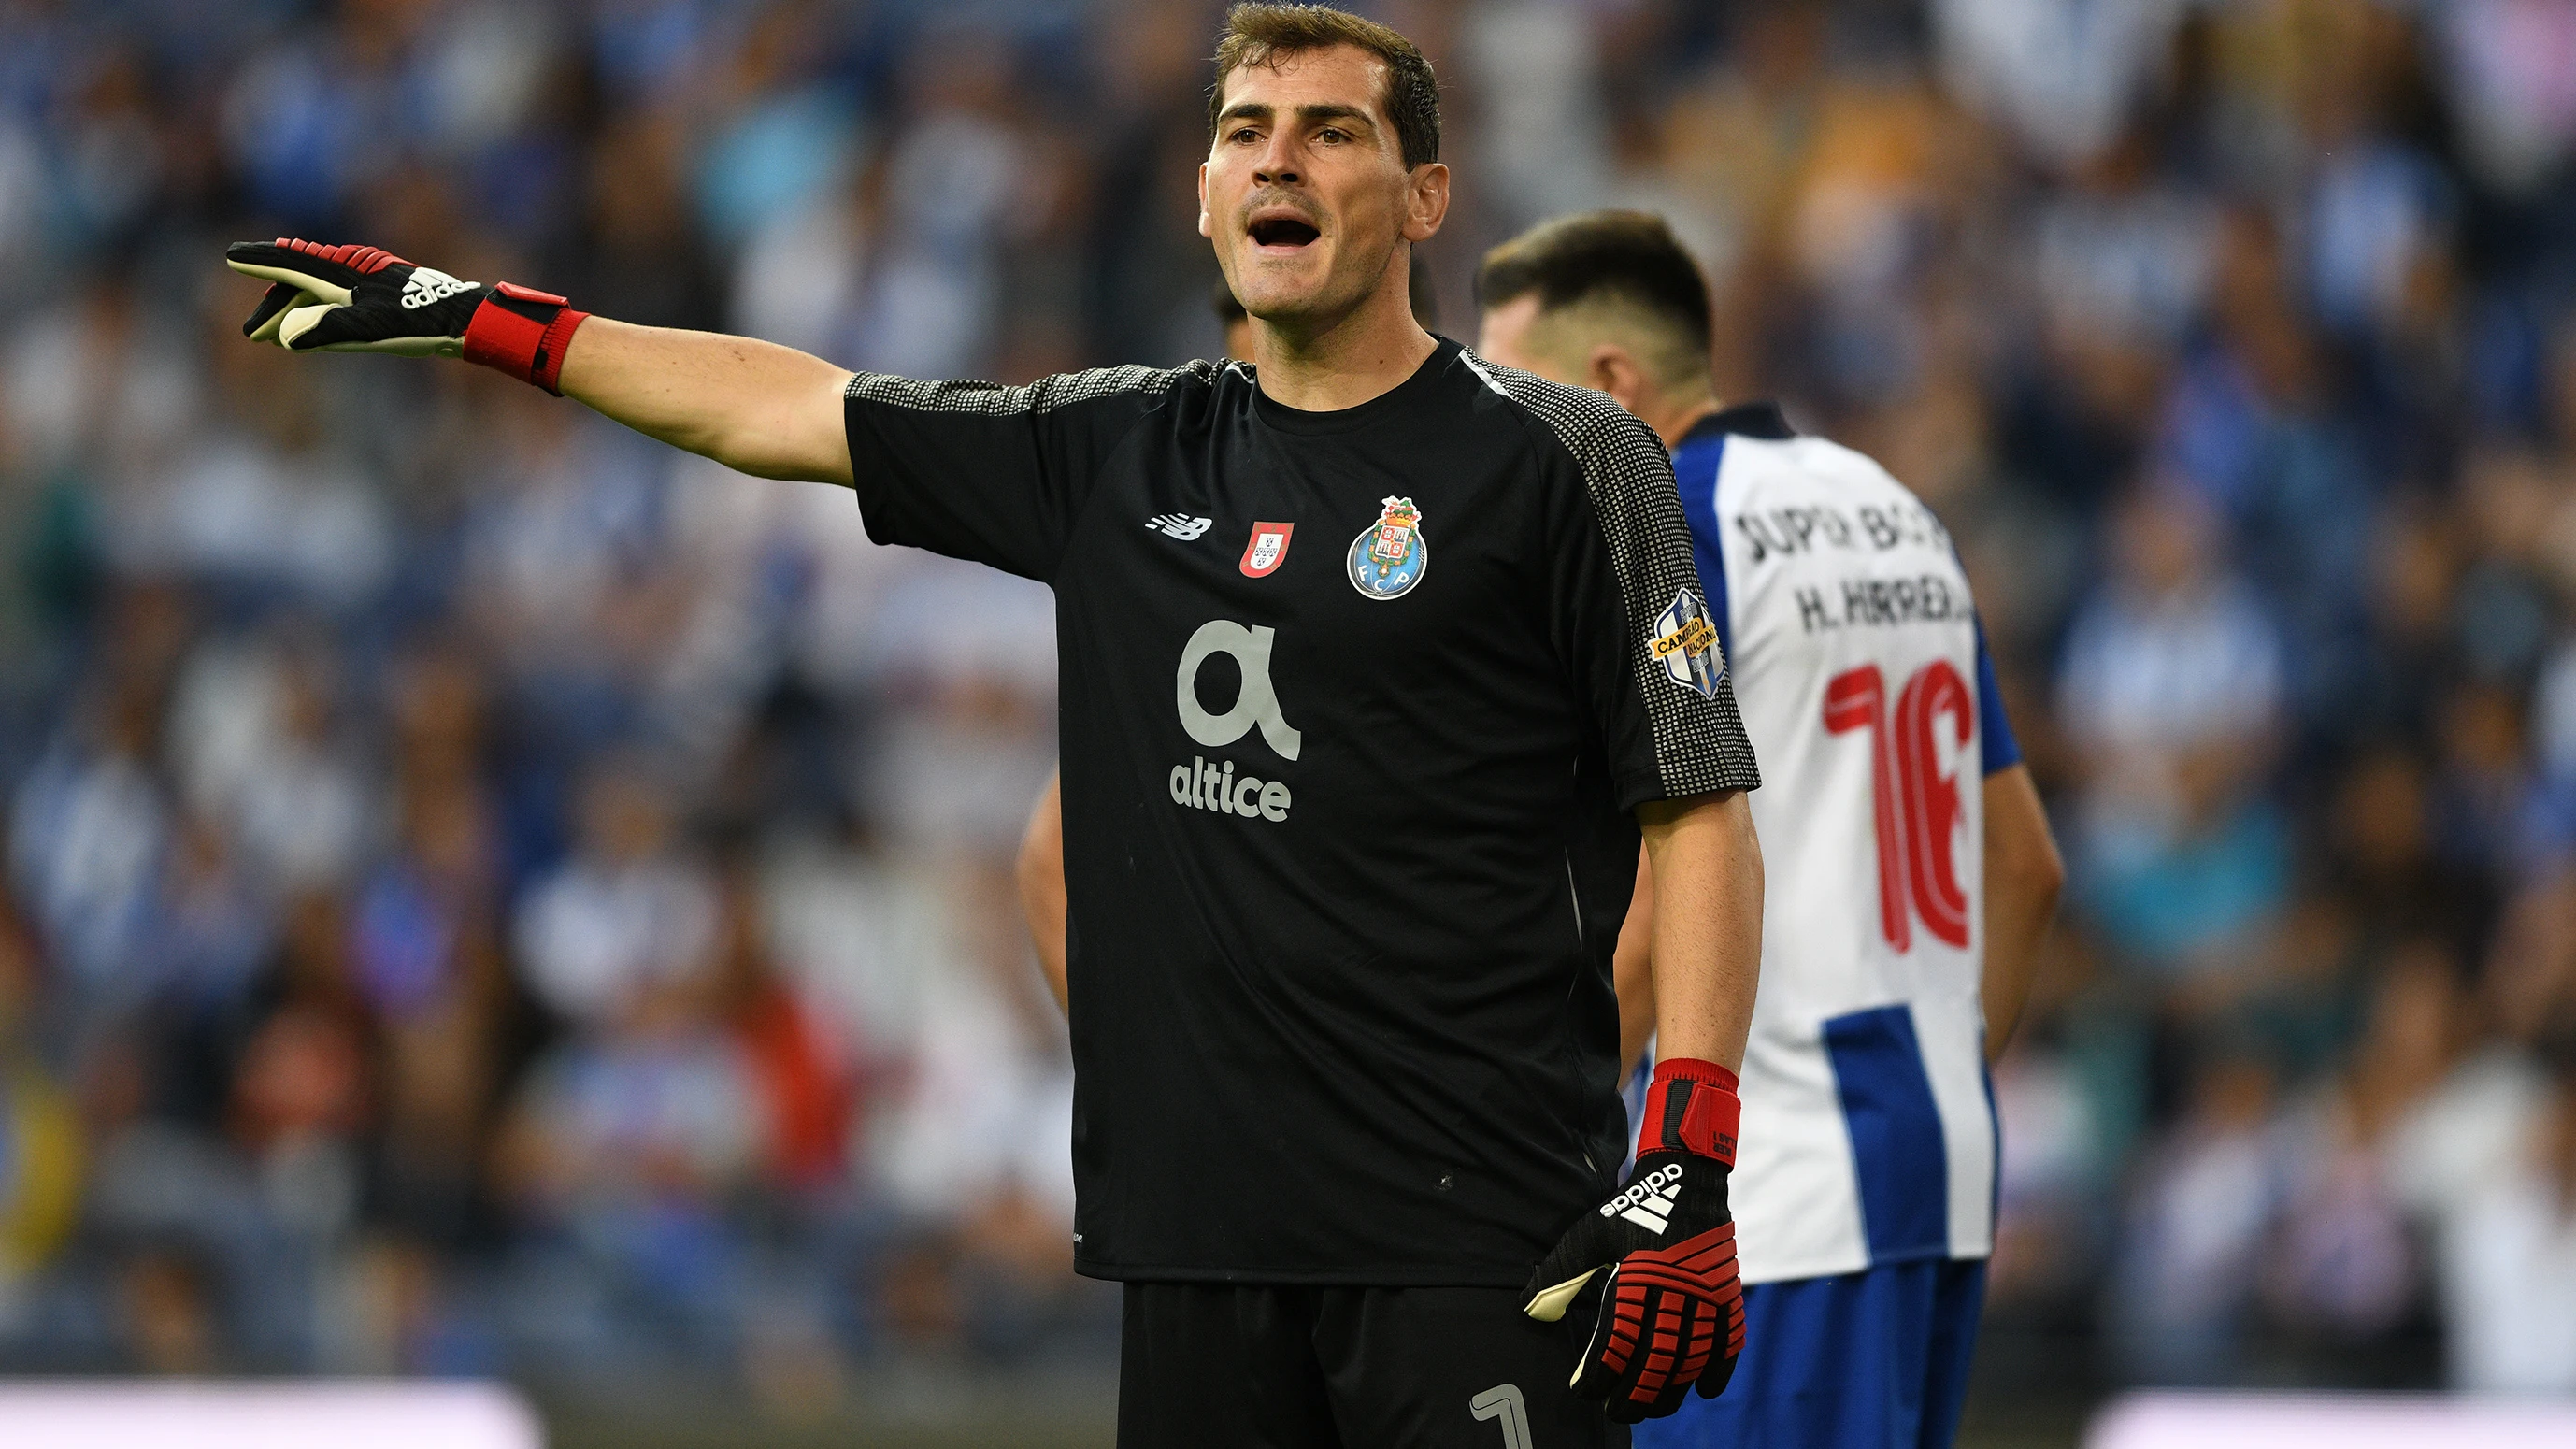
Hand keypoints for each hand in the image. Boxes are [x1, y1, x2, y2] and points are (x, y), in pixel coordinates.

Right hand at [224, 238, 587, 392]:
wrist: (467, 319)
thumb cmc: (419, 325)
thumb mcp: (369, 331)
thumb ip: (325, 329)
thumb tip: (286, 334)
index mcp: (343, 272)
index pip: (292, 264)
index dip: (261, 262)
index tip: (231, 256)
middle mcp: (354, 268)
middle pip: (302, 278)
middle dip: (274, 301)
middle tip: (252, 331)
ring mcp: (370, 277)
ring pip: (320, 286)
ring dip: (296, 306)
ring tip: (275, 331)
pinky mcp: (386, 290)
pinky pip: (339, 293)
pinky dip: (320, 305)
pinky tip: (322, 320)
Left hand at [1522, 1059, 1744, 1422]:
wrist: (1687, 1179)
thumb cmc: (1631, 1209)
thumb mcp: (1588, 1234)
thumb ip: (1560, 1274)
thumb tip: (1529, 1311)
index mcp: (1636, 1278)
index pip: (1616, 1342)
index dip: (1599, 1374)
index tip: (1584, 1390)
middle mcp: (1674, 1291)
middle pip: (1655, 1360)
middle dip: (1633, 1393)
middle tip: (1616, 1411)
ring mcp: (1706, 1294)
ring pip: (1691, 1358)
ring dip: (1671, 1390)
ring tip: (1651, 1408)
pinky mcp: (1727, 1293)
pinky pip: (1729, 1340)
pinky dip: (1718, 1369)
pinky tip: (1703, 1390)